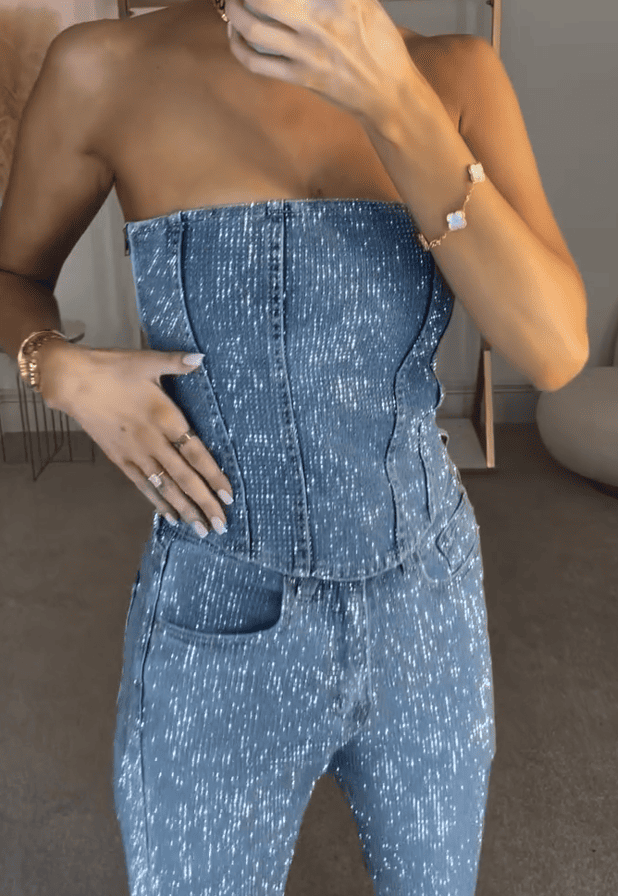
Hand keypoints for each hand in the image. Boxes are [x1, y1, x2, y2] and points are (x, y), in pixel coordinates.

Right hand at [38, 341, 233, 535]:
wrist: (71, 382)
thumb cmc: (112, 369)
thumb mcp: (146, 360)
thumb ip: (177, 363)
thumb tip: (201, 357)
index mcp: (164, 416)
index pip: (195, 452)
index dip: (213, 475)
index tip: (228, 495)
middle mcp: (152, 441)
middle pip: (183, 477)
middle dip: (204, 503)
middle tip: (221, 526)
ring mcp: (135, 453)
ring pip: (164, 486)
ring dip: (184, 509)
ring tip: (201, 529)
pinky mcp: (120, 459)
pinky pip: (143, 485)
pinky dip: (158, 501)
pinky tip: (172, 516)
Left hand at [225, 0, 420, 126]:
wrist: (387, 94)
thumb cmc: (379, 45)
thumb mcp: (366, 4)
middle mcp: (321, 21)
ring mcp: (308, 52)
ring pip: (254, 27)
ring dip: (234, 11)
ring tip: (232, 3)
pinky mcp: (301, 77)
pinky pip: (257, 63)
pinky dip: (238, 48)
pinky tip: (236, 37)